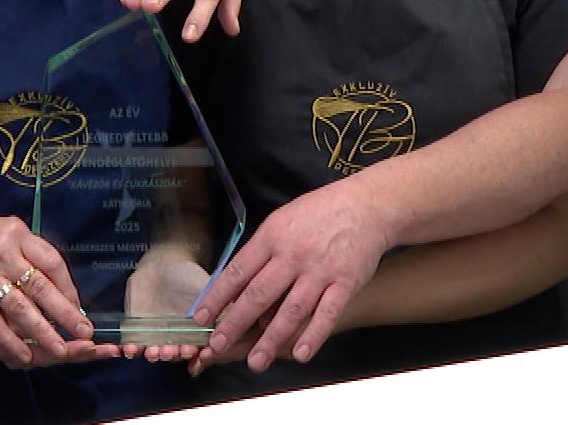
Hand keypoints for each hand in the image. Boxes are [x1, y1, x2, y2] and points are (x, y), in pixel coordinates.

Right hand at [0, 213, 113, 368]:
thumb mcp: (9, 232)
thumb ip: (33, 254)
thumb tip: (64, 292)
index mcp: (17, 234)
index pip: (51, 262)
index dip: (69, 287)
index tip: (81, 307)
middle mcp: (2, 255)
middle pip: (39, 287)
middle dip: (64, 313)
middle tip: (85, 332)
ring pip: (19, 309)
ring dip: (42, 333)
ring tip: (61, 350)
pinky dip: (10, 342)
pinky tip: (25, 356)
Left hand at [119, 252, 210, 363]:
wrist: (162, 264)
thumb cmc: (187, 276)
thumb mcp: (205, 290)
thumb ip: (217, 307)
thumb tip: (230, 321)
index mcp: (196, 333)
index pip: (199, 351)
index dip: (200, 355)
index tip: (200, 353)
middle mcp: (177, 339)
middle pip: (177, 355)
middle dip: (176, 355)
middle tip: (177, 350)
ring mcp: (157, 337)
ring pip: (156, 353)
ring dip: (155, 355)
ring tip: (154, 351)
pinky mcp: (137, 331)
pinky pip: (134, 346)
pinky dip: (132, 350)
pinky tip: (131, 348)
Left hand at [191, 184, 391, 371]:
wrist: (366, 206)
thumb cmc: (319, 213)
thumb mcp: (282, 221)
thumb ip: (262, 253)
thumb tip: (239, 288)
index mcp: (272, 237)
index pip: (238, 271)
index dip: (217, 296)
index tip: (201, 318)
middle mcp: (293, 255)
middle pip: (259, 294)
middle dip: (235, 323)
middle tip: (217, 345)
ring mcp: (320, 270)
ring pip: (291, 310)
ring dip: (271, 339)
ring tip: (256, 361)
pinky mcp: (345, 283)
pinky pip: (327, 314)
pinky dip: (313, 336)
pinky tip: (300, 354)